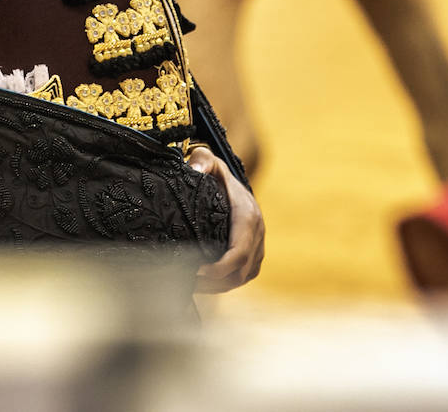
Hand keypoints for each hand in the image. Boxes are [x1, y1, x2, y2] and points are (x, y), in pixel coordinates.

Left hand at [187, 147, 264, 292]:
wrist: (232, 181)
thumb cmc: (216, 174)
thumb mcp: (210, 162)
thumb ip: (202, 161)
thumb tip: (194, 169)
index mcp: (248, 215)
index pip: (239, 253)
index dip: (219, 268)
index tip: (196, 271)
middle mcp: (258, 232)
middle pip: (240, 272)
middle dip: (214, 283)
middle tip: (187, 282)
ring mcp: (259, 244)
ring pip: (243, 277)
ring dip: (219, 286)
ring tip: (192, 285)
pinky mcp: (255, 253)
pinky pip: (245, 275)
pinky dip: (227, 283)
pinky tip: (206, 283)